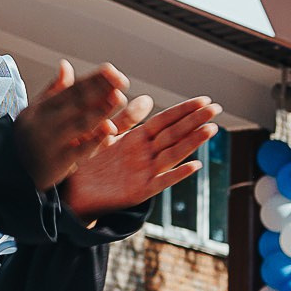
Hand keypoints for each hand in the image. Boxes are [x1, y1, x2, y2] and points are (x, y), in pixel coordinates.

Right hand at [13, 61, 128, 189]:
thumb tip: (66, 65)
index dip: (93, 79)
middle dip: (100, 89)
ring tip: (118, 98)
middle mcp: (45, 122)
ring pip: (79, 123)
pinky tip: (110, 130)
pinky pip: (78, 150)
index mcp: (42, 108)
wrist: (10, 173)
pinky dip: (95, 140)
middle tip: (121, 79)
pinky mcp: (57, 163)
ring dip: (100, 110)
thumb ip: (54, 91)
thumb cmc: (28, 139)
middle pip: (77, 102)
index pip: (72, 89)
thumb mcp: (35, 112)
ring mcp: (51, 142)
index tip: (112, 71)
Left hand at [67, 95, 221, 214]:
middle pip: (174, 134)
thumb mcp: (108, 135)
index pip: (166, 120)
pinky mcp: (139, 191)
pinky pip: (161, 182)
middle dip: (195, 121)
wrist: (74, 192)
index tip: (204, 100)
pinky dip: (178, 175)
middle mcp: (146, 155)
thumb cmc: (89, 163)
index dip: (184, 110)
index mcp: (138, 139)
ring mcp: (145, 173)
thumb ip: (127, 118)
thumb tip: (148, 98)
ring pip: (173, 154)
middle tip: (216, 109)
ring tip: (211, 129)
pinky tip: (195, 166)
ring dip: (193, 142)